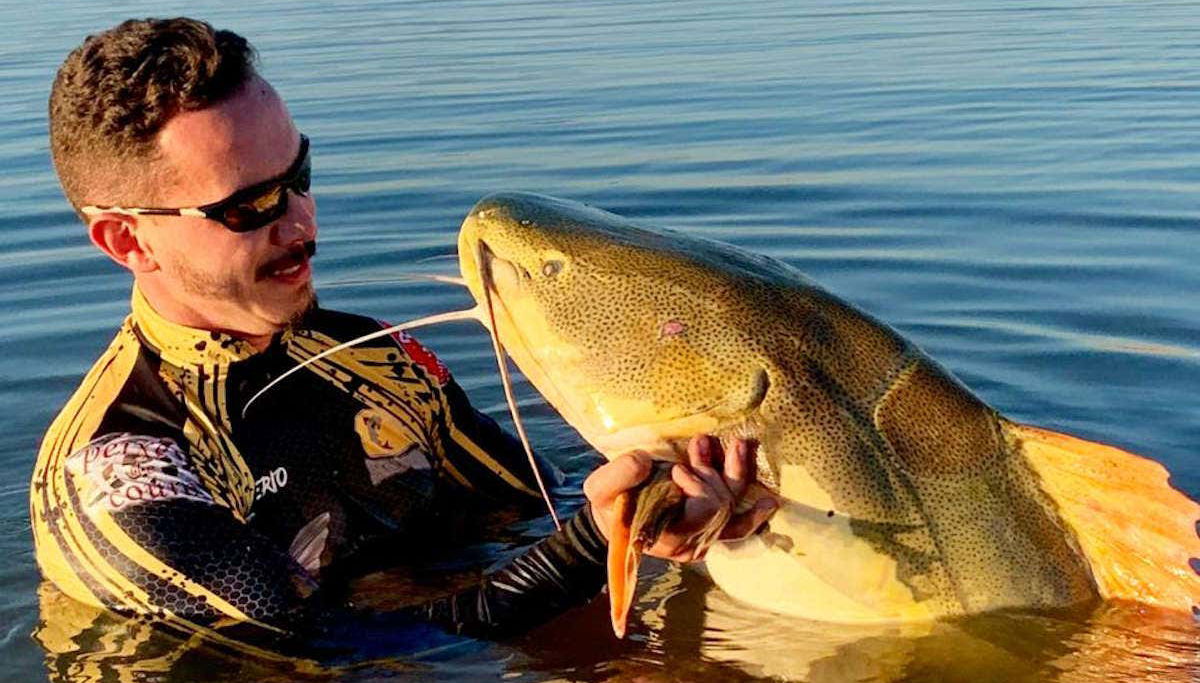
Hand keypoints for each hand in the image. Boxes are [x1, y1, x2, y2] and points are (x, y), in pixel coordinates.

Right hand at [584, 435, 778, 561]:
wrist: (613, 518)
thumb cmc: (609, 505)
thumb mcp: (600, 490)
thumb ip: (617, 475)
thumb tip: (644, 461)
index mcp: (669, 536)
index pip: (702, 513)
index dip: (696, 487)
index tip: (675, 469)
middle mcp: (693, 542)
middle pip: (722, 506)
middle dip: (712, 473)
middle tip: (699, 445)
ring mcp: (705, 537)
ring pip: (735, 508)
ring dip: (735, 473)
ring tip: (734, 444)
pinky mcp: (710, 529)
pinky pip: (738, 527)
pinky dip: (754, 515)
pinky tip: (769, 501)